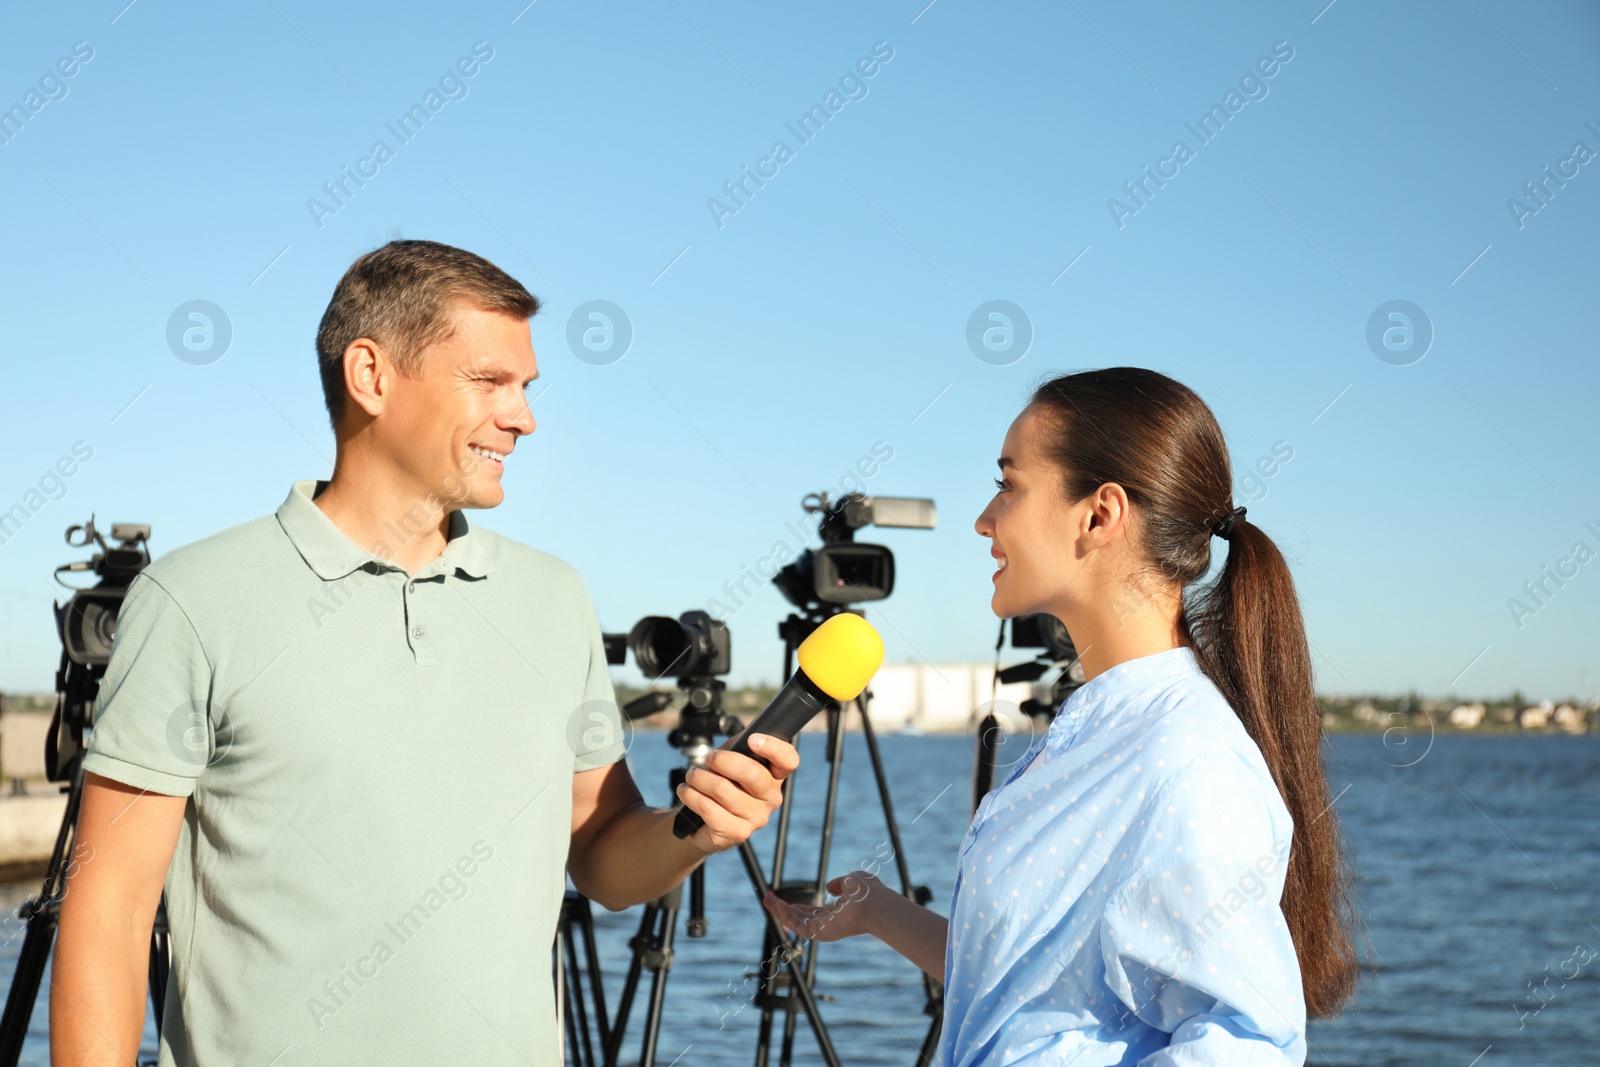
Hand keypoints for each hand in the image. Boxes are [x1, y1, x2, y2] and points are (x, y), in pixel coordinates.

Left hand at [675, 733, 799, 854]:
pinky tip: (686, 791)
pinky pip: (708, 807)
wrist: (701, 822)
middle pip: (751, 773)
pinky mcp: (737, 833)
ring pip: (722, 789)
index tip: (752, 739)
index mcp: (774, 776)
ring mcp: (756, 818)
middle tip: (708, 759)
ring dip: (699, 777)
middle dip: (721, 760)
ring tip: (692, 777)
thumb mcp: (731, 760)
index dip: (773, 747)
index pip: (788, 760)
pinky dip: (691, 795)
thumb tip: (747, 734)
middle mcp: (771, 798)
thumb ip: (740, 746)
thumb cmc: (721, 784)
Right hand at [761, 870, 884, 942]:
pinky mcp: (819, 933)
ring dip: (779, 912)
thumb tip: (830, 888)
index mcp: (837, 913)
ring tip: (766, 899)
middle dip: (783, 910)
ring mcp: (824, 930)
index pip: (813, 913)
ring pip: (796, 923)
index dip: (798, 907)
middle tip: (768, 899)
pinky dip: (786, 915)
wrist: (874, 904)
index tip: (784, 901)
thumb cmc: (867, 892)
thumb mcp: (852, 881)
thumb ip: (840, 884)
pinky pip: (798, 925)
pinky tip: (777, 904)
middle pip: (800, 919)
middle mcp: (829, 924)